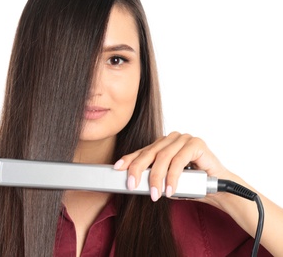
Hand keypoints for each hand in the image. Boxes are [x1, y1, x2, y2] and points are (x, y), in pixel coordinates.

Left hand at [113, 132, 229, 201]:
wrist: (217, 188)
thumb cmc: (190, 184)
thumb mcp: (165, 181)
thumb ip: (152, 177)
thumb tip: (135, 181)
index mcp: (162, 144)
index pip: (142, 151)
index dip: (129, 159)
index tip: (117, 167)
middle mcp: (171, 139)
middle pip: (150, 153)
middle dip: (138, 170)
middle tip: (132, 185)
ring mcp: (184, 139)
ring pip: (163, 157)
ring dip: (157, 177)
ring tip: (155, 194)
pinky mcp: (196, 143)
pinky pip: (179, 160)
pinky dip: (173, 176)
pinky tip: (170, 189)